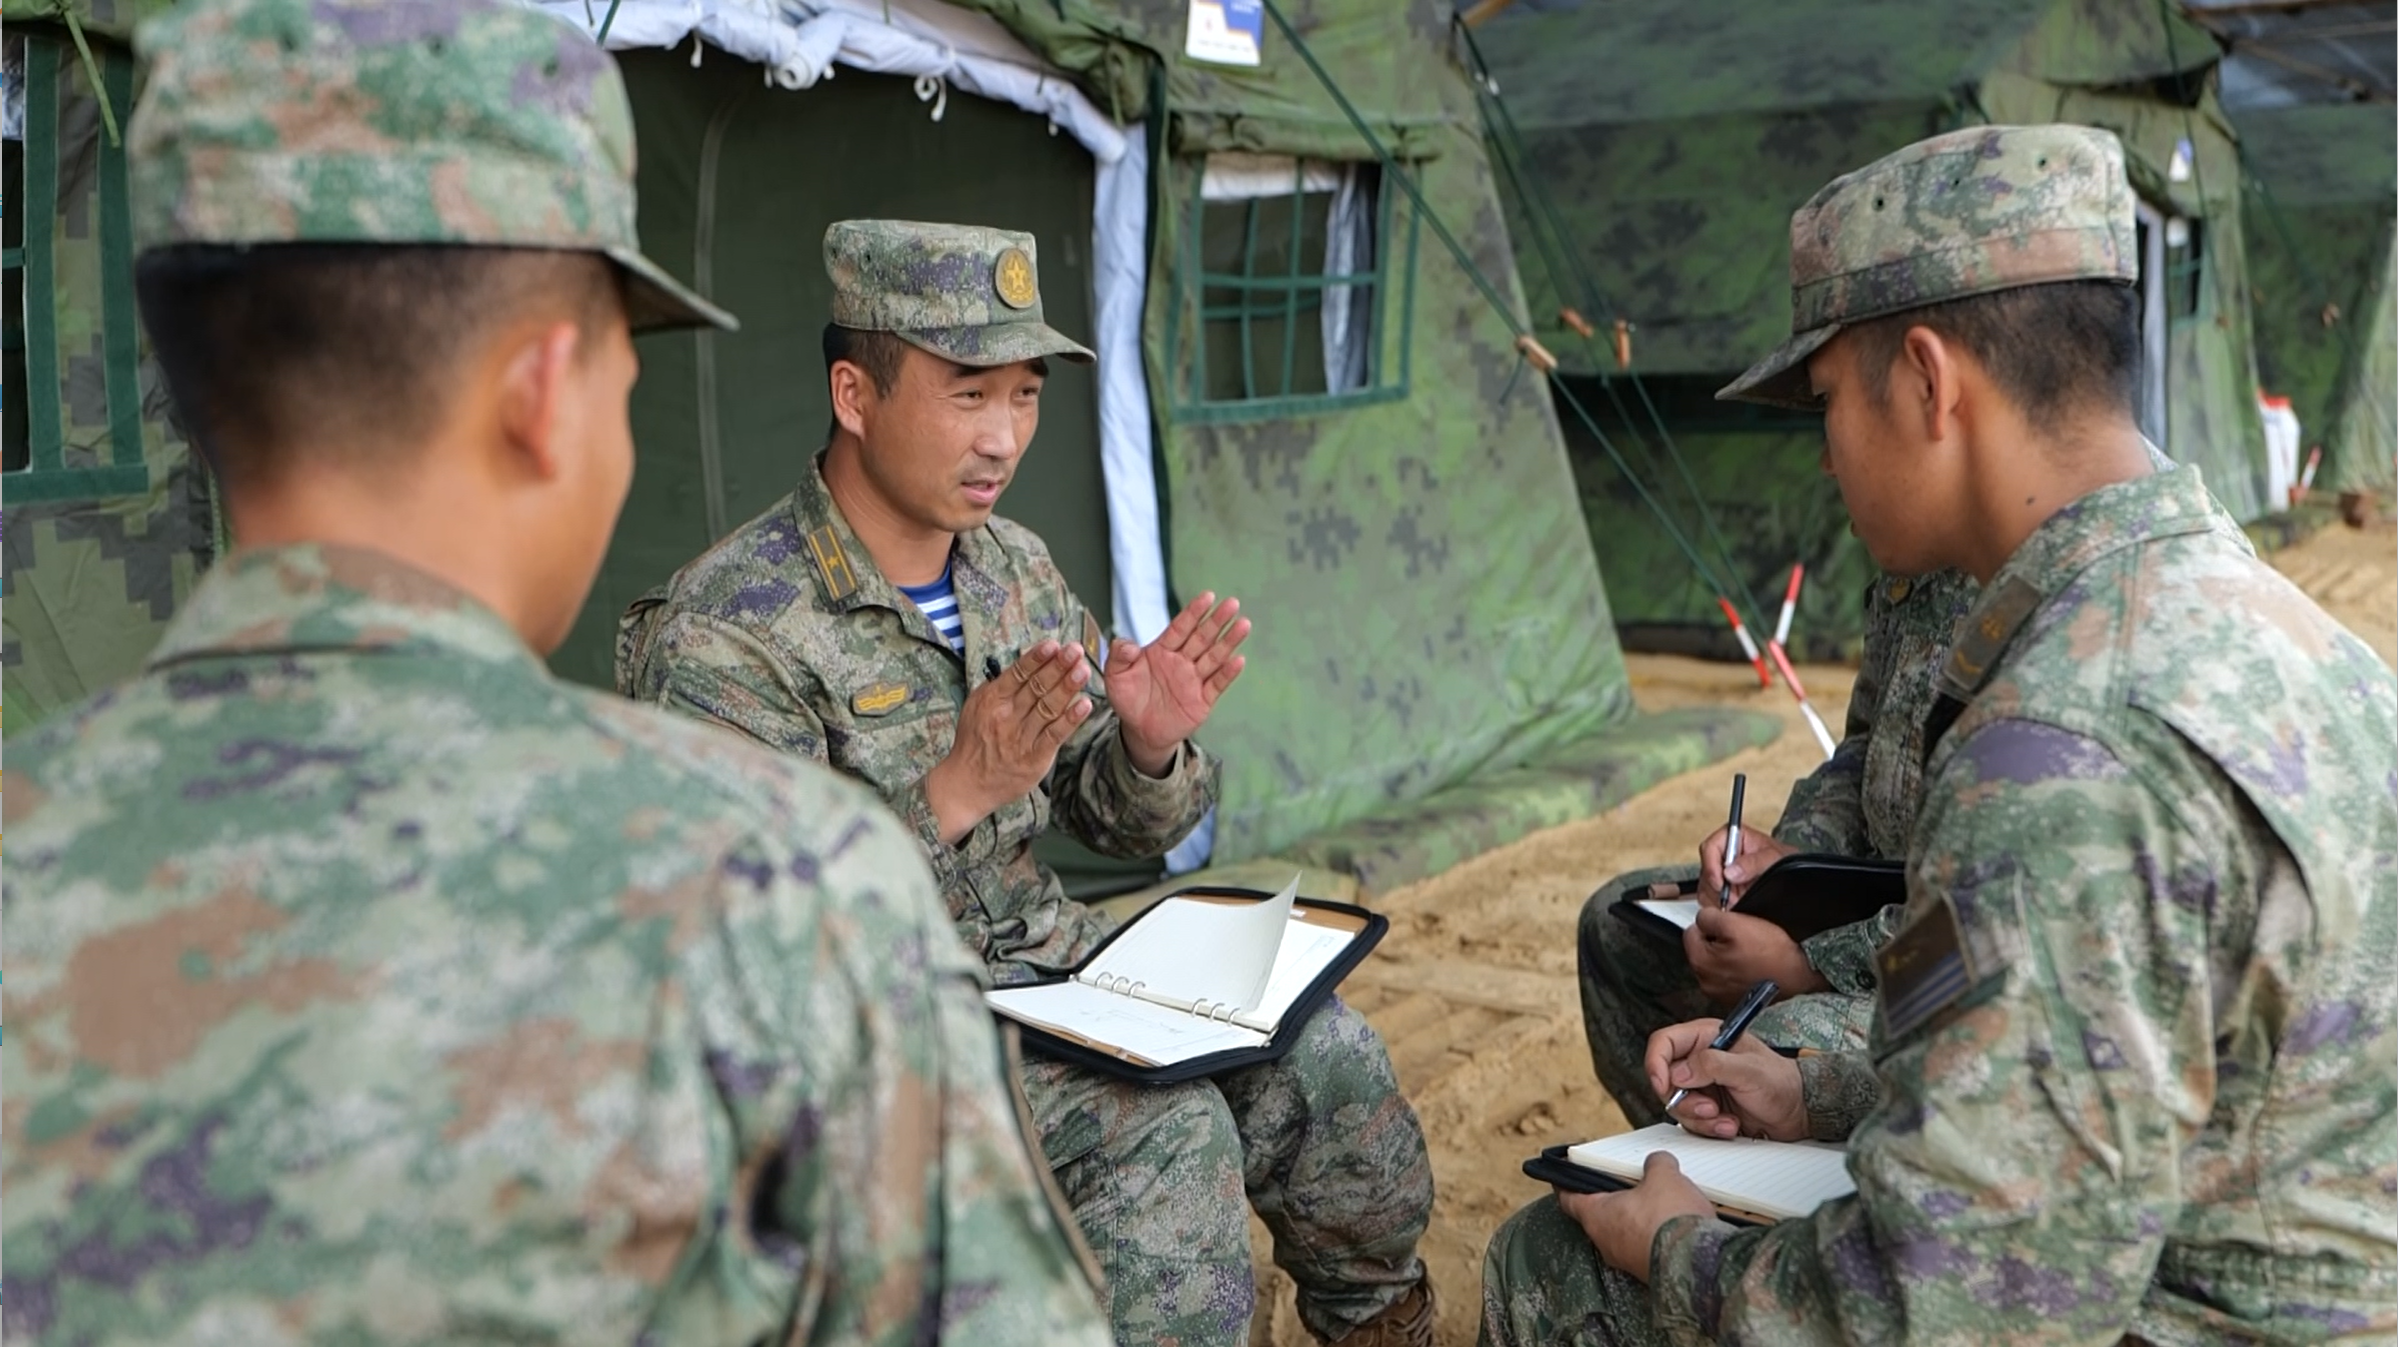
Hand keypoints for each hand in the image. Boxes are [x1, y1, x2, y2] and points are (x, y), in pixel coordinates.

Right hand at [924, 641, 1091, 842]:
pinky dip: (1071, 719)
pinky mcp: (1034, 758)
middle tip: (1076, 650)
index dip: (1037, 658)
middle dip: (1058, 666)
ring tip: (1084, 670)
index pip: (1018, 674)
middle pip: (1037, 687)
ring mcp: (1021, 738)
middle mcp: (1006, 717)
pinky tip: (1085, 705)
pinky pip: (1055, 735)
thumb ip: (997, 686)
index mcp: (991, 700)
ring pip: (1048, 708)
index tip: (1054, 644)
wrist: (967, 784)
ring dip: (1068, 687)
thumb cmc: (974, 742)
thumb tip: (1021, 664)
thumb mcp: (976, 708)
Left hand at [1104, 592, 1249, 775]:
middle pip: (1202, 637)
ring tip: (1243, 625)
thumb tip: (1126, 644)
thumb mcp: (1115, 676)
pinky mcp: (1202, 700)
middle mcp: (1182, 661)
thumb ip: (1118, 656)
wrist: (1139, 730)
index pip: (1181, 627)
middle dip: (1217, 621)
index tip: (1208, 596)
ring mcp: (1194, 680)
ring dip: (1229, 642)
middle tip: (1232, 604)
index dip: (1194, 612)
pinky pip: (1216, 684)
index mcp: (1162, 650)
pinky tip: (1238, 660)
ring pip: (1214, 657)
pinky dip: (1227, 673)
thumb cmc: (1128, 699)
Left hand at [1555, 1153, 1715, 1282]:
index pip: (1569, 1199)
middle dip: (1611, 1198)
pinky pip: (1643, 1246)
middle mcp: (1606, 1242)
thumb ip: (1656, 1164)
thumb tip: (1658, 1162)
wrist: (1696, 1264)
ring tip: (1656, 1200)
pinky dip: (1652, 1233)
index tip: (1561, 1177)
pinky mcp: (1647, 1271)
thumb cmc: (1668, 1218)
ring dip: (1634, 1217)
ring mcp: (1626, 1260)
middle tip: (1624, 1182)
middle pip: (1599, 1215)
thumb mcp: (1663, 1177)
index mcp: (1597, 1216)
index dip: (1564, 1185)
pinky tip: (1671, 1222)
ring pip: (1622, 1232)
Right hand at [1644, 1018, 1808, 1141]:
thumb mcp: (1750, 1070)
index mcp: (1706, 1037)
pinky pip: (1690, 1121)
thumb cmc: (1782, 1082)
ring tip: (1725, 1119)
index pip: (1664, 1042)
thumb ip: (1713, 1065)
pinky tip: (1730, 1125)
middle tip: (1709, 1107)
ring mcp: (1701, 1085)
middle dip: (1684, 1100)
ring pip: (1676, 1104)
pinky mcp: (1706, 1107)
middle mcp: (1699, 1059)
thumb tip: (1679, 1071)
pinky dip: (1708, 1128)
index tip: (1663, 1085)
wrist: (1798, 1112)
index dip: (1656, 1063)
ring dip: (1699, 1117)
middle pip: (1665, 1078)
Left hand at [1682, 906, 1827, 1003]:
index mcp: (1700, 962)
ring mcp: (1720, 994)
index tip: (1728, 924)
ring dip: (1727, 956)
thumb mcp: (1736, 923)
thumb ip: (1709, 917)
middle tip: (1742, 937)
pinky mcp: (1735, 1000)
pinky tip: (1754, 966)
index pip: (1692, 932)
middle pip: (1703, 949)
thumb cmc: (1770, 951)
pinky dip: (1738, 971)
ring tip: (1751, 952)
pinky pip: (1730, 978)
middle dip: (1717, 941)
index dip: (1710, 924)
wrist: (1800, 978)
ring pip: (1716, 963)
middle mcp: (1705, 982)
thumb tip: (1702, 919)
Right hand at [1697, 824, 1793, 903]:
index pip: (1709, 847)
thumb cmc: (1785, 862)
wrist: (1794, 881)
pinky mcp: (1721, 888)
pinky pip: (1708, 899)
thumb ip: (1753, 862)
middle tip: (1734, 897)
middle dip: (1718, 888)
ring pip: (1704, 886)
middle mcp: (1724, 853)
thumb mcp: (1774, 858)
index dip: (1712, 866)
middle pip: (1705, 869)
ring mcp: (1721, 872)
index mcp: (1734, 837)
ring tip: (1738, 902)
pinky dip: (1719, 906)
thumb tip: (1730, 871)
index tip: (1722, 882)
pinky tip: (1735, 906)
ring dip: (1718, 899)